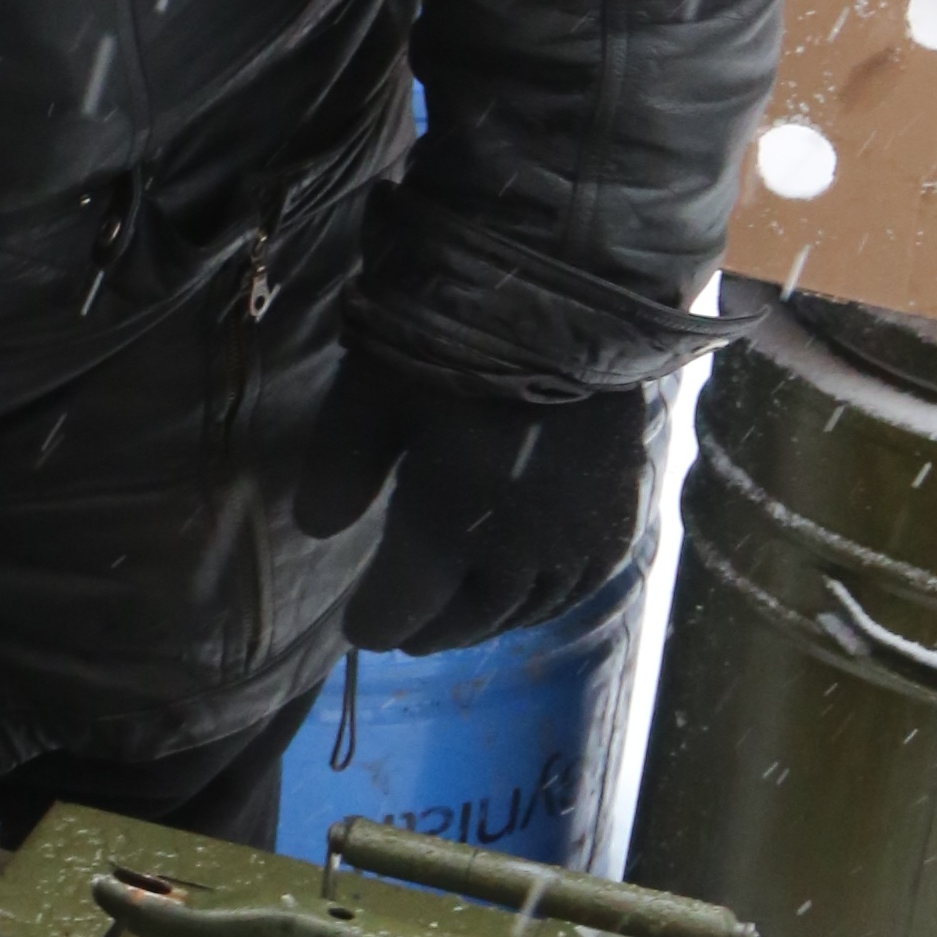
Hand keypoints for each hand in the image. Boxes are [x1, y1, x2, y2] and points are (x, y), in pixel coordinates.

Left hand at [317, 368, 655, 659]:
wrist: (569, 301)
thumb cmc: (453, 343)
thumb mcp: (369, 398)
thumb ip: (340, 470)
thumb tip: (317, 530)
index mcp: (448, 530)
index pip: (404, 608)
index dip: (376, 622)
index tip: (358, 629)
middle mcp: (517, 554)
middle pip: (469, 618)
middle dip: (432, 629)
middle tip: (407, 635)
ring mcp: (575, 540)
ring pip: (525, 609)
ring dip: (487, 621)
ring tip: (460, 620)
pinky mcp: (619, 516)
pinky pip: (580, 587)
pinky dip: (544, 602)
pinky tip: (529, 595)